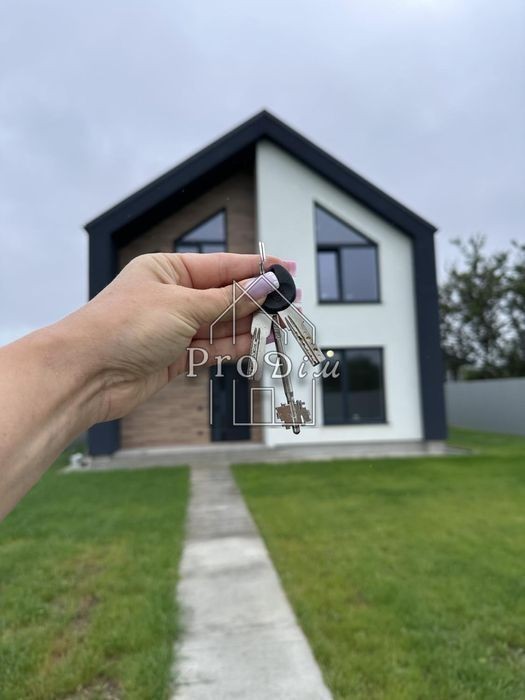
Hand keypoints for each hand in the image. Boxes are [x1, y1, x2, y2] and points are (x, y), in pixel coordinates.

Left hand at [74, 252, 289, 422]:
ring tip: (277, 324)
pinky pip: (211, 348)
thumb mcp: (182, 305)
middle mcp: (171, 297)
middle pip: (224, 295)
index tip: (285, 270)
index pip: (222, 266)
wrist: (86, 374)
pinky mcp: (174, 357)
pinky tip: (253, 343)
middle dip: (256, 299)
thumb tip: (262, 286)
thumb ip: (227, 299)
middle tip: (289, 301)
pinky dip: (232, 347)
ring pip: (220, 324)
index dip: (256, 269)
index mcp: (167, 270)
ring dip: (247, 324)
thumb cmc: (120, 327)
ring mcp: (172, 328)